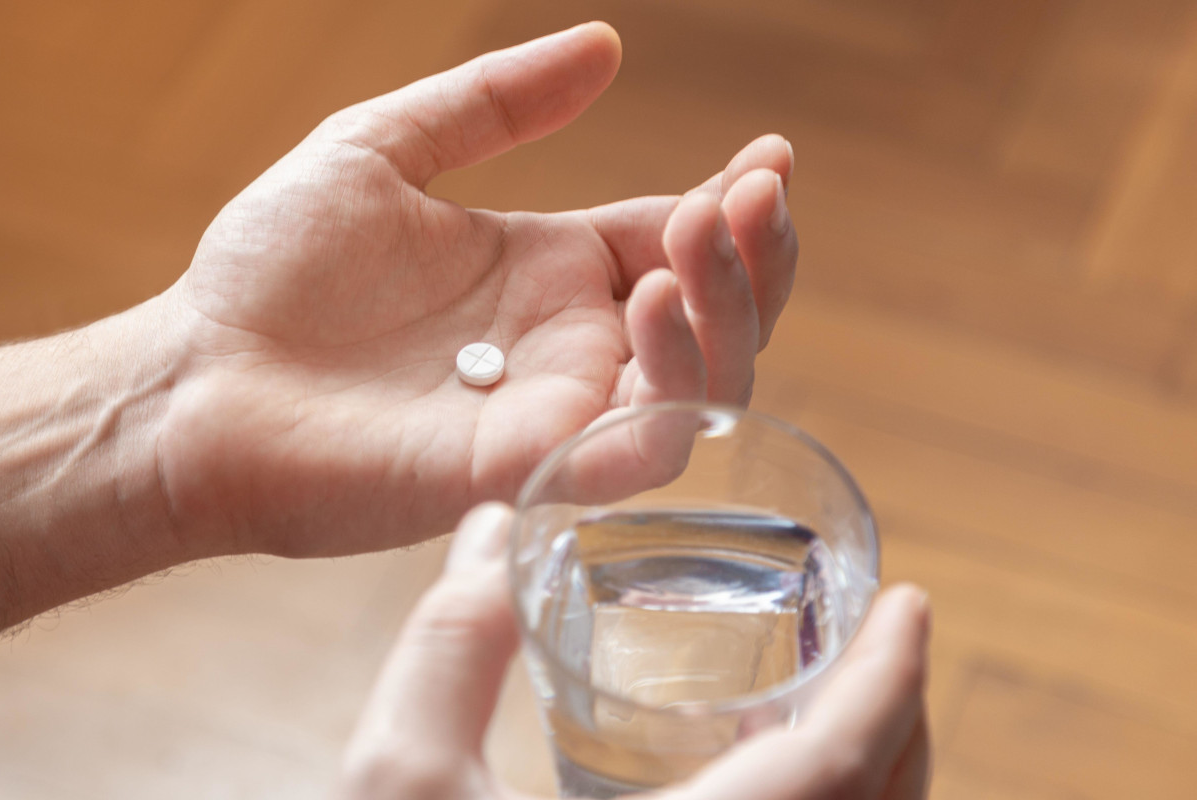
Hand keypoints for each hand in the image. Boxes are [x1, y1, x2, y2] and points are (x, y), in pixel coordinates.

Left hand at [154, 22, 797, 557]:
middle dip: (754, 257)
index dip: (733, 204)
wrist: (199, 376)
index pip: (677, 241)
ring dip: (724, 313)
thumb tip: (606, 46)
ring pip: (700, 387)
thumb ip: (493, 104)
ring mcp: (556, 413)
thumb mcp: (383, 151)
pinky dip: (669, 390)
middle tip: (753, 192)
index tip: (768, 153)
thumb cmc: (271, 272)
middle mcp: (569, 347)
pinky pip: (637, 452)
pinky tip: (650, 308)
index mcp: (550, 273)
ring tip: (694, 240)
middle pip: (713, 317)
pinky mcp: (528, 469)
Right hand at [340, 504, 930, 799]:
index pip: (838, 768)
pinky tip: (766, 791)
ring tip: (839, 705)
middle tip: (887, 642)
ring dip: (871, 779)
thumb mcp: (401, 790)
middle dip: (901, 721)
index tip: (914, 601)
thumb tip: (491, 531)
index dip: (892, 677)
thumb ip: (449, 651)